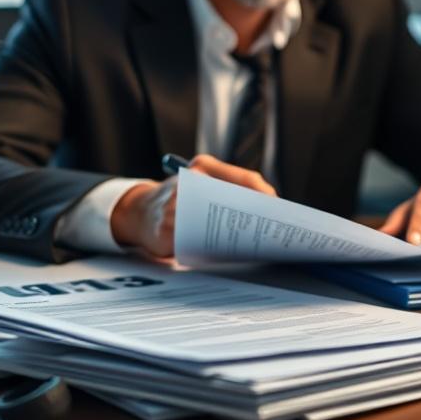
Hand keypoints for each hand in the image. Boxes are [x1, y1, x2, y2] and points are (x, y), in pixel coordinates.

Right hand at [110, 155, 276, 256]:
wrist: (139, 212)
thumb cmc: (180, 198)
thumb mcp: (202, 181)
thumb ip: (231, 186)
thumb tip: (269, 204)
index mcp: (203, 166)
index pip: (246, 179)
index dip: (267, 196)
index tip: (281, 210)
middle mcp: (189, 182)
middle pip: (236, 201)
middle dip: (257, 216)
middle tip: (273, 230)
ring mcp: (176, 207)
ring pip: (221, 224)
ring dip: (240, 235)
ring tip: (256, 243)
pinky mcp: (167, 233)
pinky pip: (200, 243)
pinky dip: (218, 249)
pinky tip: (230, 253)